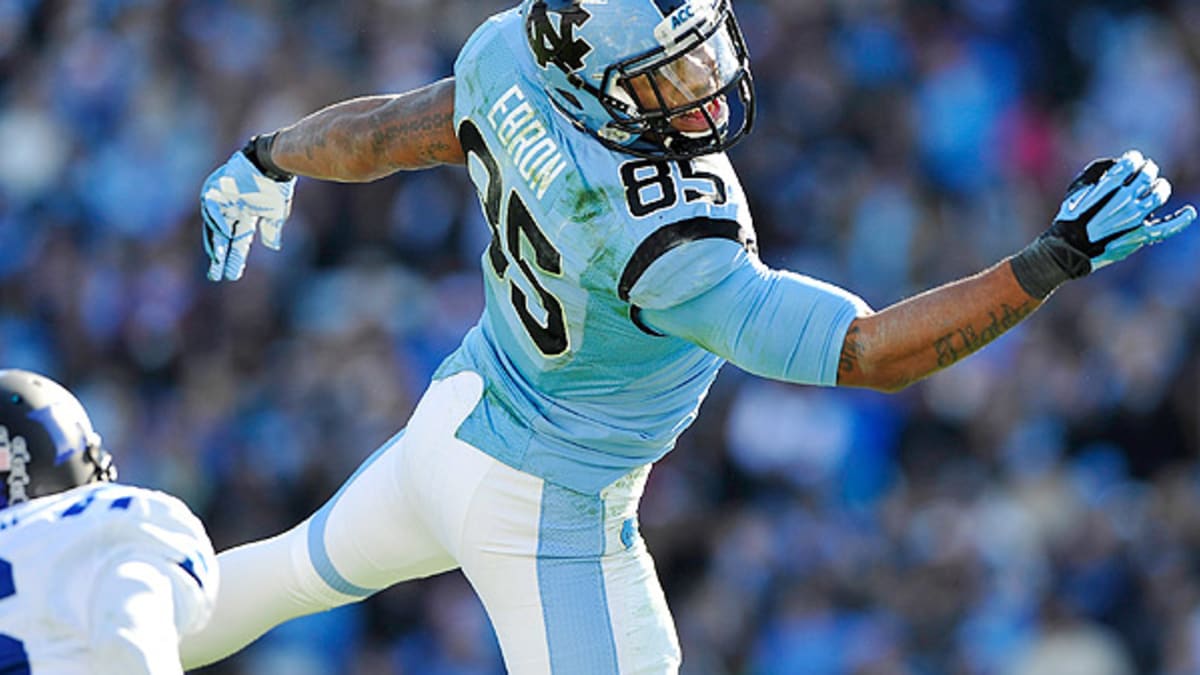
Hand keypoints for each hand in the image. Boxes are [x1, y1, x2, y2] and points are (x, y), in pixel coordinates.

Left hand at [201, 151, 295, 280]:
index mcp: (245, 215)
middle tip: (215, 277)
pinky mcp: (216, 189)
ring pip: (214, 227)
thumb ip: (272, 229)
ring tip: (218, 260)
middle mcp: (230, 210)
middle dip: (220, 258)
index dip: (235, 258)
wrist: (271, 160)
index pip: (238, 241)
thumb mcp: (276, 211)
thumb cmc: (276, 183)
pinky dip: (217, 223)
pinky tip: (225, 236)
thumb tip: (272, 247)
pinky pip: (212, 209)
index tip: (232, 276)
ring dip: (216, 244)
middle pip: (222, 238)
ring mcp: (222, 200)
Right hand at [1049, 149, 1195, 269]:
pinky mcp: (1139, 235)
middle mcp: (1124, 200)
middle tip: (1144, 172)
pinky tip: (1189, 212)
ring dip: (1161, 186)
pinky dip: (1181, 220)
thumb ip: (1094, 174)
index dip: (1133, 158)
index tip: (1131, 160)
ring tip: (1158, 186)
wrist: (1068, 250)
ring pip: (1159, 194)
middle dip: (1147, 169)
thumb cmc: (1069, 219)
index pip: (1130, 162)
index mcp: (1108, 187)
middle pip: (1147, 175)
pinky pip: (1166, 227)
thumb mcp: (1075, 191)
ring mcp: (1135, 218)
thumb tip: (1114, 165)